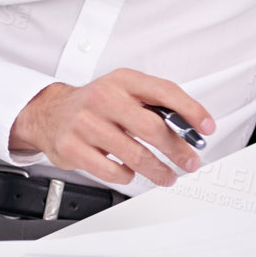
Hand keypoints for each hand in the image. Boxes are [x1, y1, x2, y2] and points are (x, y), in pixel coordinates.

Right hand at [8, 68, 214, 187]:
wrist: (48, 113)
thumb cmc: (95, 104)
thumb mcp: (124, 90)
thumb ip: (154, 104)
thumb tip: (190, 127)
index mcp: (123, 80)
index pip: (165, 92)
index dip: (191, 111)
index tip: (207, 129)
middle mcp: (104, 98)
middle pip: (153, 129)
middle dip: (178, 150)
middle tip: (190, 161)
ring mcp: (86, 123)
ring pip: (135, 155)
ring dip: (158, 170)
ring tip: (167, 176)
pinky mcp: (73, 148)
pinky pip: (112, 171)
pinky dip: (127, 176)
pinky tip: (130, 172)